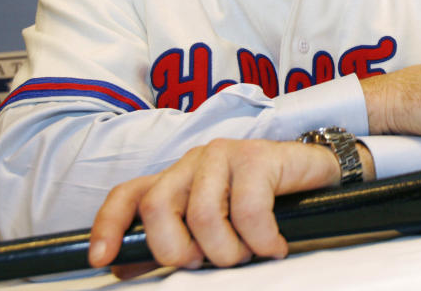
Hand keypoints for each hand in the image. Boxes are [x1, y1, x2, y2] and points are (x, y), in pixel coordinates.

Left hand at [88, 138, 373, 276]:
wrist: (318, 177)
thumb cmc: (266, 205)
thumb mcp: (217, 227)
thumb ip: (175, 242)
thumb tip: (125, 266)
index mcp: (176, 179)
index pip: (129, 195)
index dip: (109, 225)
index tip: (102, 259)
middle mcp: (193, 162)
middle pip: (158, 207)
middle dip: (178, 249)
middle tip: (208, 262)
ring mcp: (224, 155)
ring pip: (202, 215)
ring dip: (228, 250)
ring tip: (250, 253)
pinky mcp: (257, 156)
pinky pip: (247, 210)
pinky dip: (261, 240)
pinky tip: (275, 244)